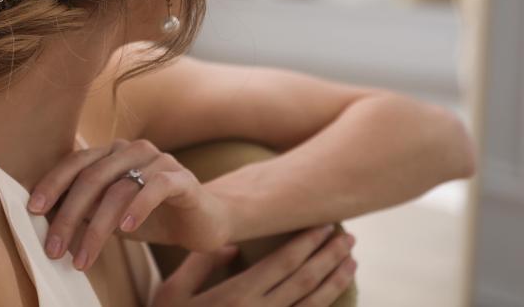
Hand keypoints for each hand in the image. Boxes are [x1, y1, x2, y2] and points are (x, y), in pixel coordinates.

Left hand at [27, 138, 231, 269]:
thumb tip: (47, 219)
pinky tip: (125, 230)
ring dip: (97, 227)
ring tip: (83, 258)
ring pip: (119, 188)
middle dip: (68, 216)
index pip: (75, 162)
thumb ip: (85, 209)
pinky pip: (156, 187)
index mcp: (111, 153)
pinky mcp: (182, 178)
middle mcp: (132, 150)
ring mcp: (159, 160)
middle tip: (54, 249)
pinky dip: (138, 208)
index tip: (33, 210)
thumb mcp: (111, 214)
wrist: (202, 222)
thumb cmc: (151, 216)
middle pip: (92, 177)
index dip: (53, 184)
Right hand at [152, 225, 356, 305]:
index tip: (324, 226)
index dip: (306, 243)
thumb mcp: (172, 292)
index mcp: (236, 296)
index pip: (282, 264)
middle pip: (304, 282)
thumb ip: (201, 265)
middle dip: (328, 257)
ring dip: (334, 282)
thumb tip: (232, 245)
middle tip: (349, 238)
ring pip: (311, 306)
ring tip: (351, 263)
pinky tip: (335, 300)